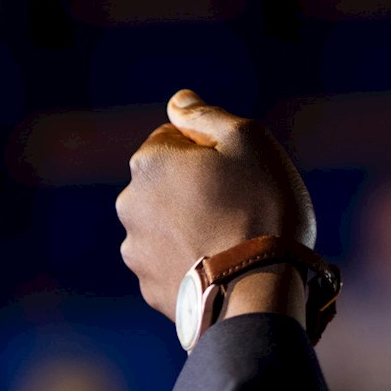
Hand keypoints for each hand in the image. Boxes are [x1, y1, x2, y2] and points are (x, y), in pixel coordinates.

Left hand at [117, 90, 316, 318]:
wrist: (259, 289)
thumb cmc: (261, 207)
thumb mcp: (248, 141)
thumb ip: (206, 116)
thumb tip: (178, 100)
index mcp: (149, 162)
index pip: (173, 138)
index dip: (208, 149)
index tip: (234, 170)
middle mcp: (129, 204)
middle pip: (165, 183)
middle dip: (192, 188)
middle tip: (236, 204)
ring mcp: (135, 250)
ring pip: (164, 225)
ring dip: (188, 225)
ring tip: (228, 239)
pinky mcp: (148, 287)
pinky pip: (169, 263)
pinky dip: (188, 261)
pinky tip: (217, 265)